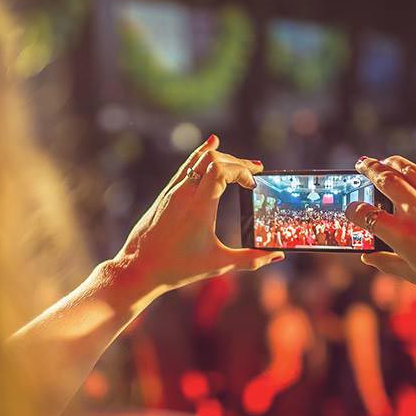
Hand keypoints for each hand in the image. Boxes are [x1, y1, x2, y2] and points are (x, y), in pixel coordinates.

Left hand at [114, 135, 284, 292]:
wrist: (139, 268)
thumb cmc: (177, 268)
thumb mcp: (218, 263)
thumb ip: (250, 259)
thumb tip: (276, 255)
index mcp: (199, 206)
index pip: (222, 170)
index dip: (242, 170)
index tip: (254, 185)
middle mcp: (184, 193)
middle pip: (213, 160)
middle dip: (237, 162)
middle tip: (256, 170)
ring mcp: (172, 192)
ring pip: (197, 160)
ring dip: (221, 157)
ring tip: (240, 160)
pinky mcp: (165, 195)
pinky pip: (185, 167)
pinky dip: (201, 156)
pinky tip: (211, 146)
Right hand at [346, 156, 415, 310]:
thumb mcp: (414, 276)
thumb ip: (387, 262)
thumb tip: (367, 256)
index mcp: (403, 236)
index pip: (367, 215)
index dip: (354, 211)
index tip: (351, 209)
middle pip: (386, 181)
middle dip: (370, 170)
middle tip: (362, 164)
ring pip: (411, 171)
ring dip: (394, 164)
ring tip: (385, 161)